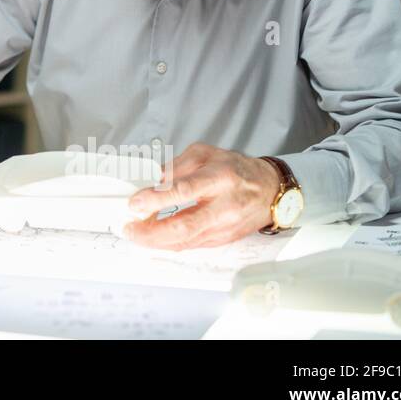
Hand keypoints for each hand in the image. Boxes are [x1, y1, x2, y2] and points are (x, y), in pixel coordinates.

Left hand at [122, 143, 281, 249]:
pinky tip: (154, 239)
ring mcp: (224, 227)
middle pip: (185, 225)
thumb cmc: (238, 169)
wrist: (270, 191)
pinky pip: (192, 245)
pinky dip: (170, 244)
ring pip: (187, 241)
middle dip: (152, 231)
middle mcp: (224, 206)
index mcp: (220, 178)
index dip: (158, 199)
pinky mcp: (223, 239)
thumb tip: (153, 180)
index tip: (136, 203)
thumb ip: (178, 165)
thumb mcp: (206, 154)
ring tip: (135, 234)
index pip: (186, 190)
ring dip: (157, 241)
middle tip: (130, 228)